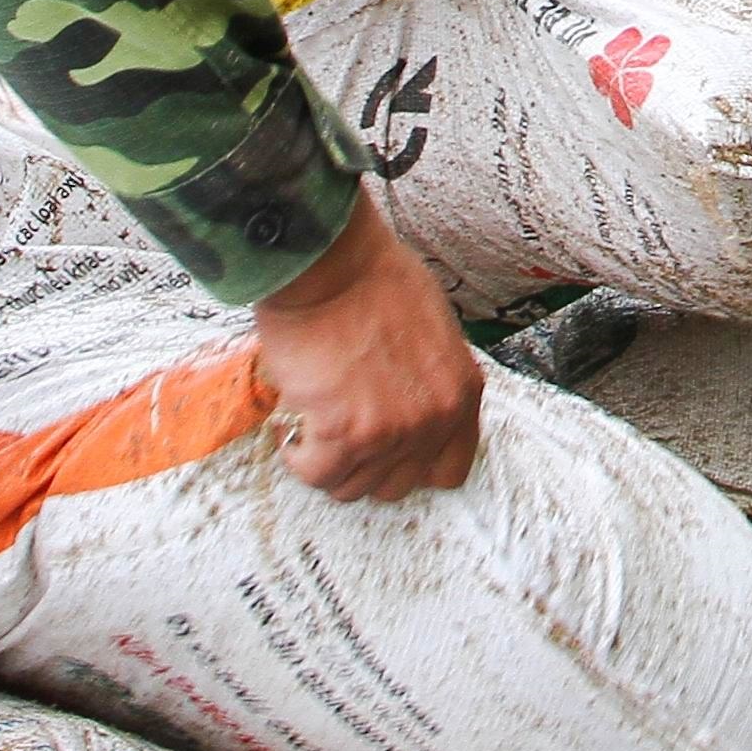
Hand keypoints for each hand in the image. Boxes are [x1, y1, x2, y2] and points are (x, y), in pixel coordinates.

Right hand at [246, 200, 481, 501]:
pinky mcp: (343, 433)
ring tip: (312, 428)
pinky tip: (291, 428)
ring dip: (328, 462)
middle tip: (340, 435)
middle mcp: (433, 420)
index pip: (449, 470)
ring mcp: (390, 432)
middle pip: (395, 486)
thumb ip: (430, 379)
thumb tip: (408, 406)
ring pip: (352, 487)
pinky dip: (297, 456)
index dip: (411, 465)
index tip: (385, 452)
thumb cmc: (375, 278)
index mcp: (460, 393)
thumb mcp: (434, 329)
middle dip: (365, 465)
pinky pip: (316, 473)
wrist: (333, 263)